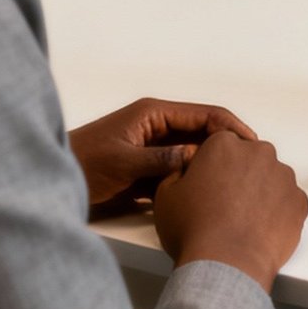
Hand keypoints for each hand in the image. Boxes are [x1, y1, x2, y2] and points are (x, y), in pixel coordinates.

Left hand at [71, 98, 257, 212]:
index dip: (231, 127)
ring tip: (239, 182)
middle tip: (254, 166)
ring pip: (194, 154)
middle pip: (204, 132)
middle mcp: (158, 127)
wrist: (53, 182)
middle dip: (228, 146)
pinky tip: (210, 194)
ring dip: (213, 165)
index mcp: (154, 114)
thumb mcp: (123, 162)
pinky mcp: (149, 170)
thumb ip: (161, 159)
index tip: (252, 145)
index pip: (205, 114)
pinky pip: (180, 172)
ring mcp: (154, 149)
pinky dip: (195, 180)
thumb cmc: (82, 165)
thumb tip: (198, 156)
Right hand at [153, 131, 307, 292]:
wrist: (225, 265)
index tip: (209, 185)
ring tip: (243, 221)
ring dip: (261, 193)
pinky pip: (288, 201)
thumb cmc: (195, 230)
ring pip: (272, 179)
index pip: (221, 145)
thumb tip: (186, 171)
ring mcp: (283, 177)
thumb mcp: (166, 195)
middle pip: (250, 158)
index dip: (213, 167)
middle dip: (240, 176)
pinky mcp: (299, 201)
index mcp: (224, 145)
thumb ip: (178, 172)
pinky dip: (278, 212)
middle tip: (225, 205)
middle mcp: (258, 153)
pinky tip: (260, 229)